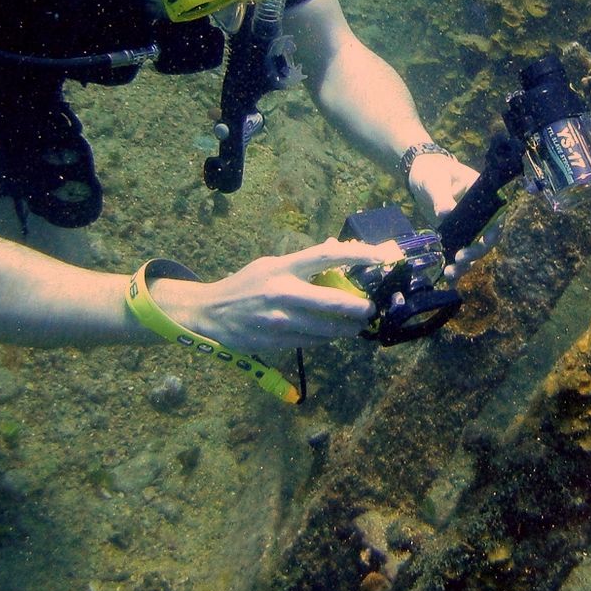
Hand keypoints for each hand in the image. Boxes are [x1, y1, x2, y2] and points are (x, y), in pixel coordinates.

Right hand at [149, 239, 387, 351]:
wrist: (211, 313)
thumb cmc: (245, 285)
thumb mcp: (270, 265)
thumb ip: (302, 262)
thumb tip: (335, 248)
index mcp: (282, 267)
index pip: (326, 256)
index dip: (356, 255)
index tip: (379, 257)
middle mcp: (283, 292)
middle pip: (334, 300)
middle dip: (359, 308)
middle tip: (369, 309)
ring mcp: (280, 320)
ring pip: (327, 328)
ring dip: (347, 328)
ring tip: (355, 326)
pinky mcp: (277, 341)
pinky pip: (312, 342)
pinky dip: (326, 338)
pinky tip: (331, 334)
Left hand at [407, 151, 496, 266]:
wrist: (420, 174)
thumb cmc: (432, 171)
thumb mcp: (435, 180)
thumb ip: (441, 196)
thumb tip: (446, 212)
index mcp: (483, 196)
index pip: (496, 216)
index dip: (494, 231)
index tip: (484, 242)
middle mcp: (480, 214)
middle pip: (486, 237)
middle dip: (476, 251)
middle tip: (460, 258)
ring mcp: (467, 226)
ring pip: (473, 249)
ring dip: (465, 263)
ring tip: (451, 273)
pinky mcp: (455, 235)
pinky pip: (458, 251)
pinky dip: (455, 266)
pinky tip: (448, 278)